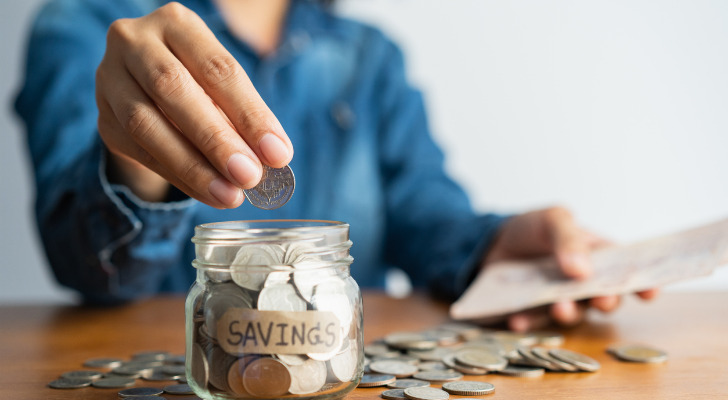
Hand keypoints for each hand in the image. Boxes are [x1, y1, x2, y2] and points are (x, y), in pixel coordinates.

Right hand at [96, 3, 292, 207]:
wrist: (146, 88)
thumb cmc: (199, 83)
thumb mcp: (223, 87)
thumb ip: (244, 115)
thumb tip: (274, 156)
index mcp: (176, 24)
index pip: (217, 69)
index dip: (249, 114)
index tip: (278, 153)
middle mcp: (134, 42)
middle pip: (174, 89)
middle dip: (216, 139)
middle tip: (249, 175)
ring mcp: (110, 79)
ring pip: (147, 124)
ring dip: (193, 166)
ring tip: (229, 194)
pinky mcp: (103, 117)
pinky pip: (140, 152)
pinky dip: (178, 177)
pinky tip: (208, 193)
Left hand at [485, 207, 658, 331]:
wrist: (488, 244)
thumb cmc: (529, 229)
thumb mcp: (550, 220)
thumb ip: (568, 238)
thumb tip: (583, 271)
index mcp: (596, 256)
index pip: (626, 270)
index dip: (642, 283)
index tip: (650, 293)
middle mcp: (582, 283)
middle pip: (604, 298)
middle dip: (606, 301)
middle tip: (601, 300)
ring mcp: (558, 300)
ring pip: (573, 314)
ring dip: (569, 314)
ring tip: (558, 307)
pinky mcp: (533, 313)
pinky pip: (534, 322)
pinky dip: (528, 322)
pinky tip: (517, 318)